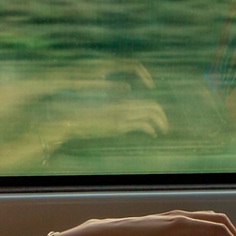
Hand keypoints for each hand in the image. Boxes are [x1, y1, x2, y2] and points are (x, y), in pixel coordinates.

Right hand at [45, 98, 168, 141]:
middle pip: (153, 106)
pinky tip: (152, 134)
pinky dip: (151, 129)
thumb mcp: (102, 115)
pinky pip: (142, 124)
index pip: (146, 102)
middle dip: (162, 117)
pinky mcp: (119, 124)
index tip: (158, 118)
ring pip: (151, 113)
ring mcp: (122, 114)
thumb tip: (122, 122)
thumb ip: (114, 115)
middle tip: (164, 126)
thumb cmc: (83, 119)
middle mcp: (124, 106)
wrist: (71, 120)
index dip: (156, 110)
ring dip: (161, 122)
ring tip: (163, 130)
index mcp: (120, 102)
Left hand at [56, 210, 235, 235]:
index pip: (218, 229)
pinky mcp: (169, 220)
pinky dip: (208, 231)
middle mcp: (180, 216)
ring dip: (222, 233)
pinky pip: (197, 221)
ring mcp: (175, 216)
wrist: (108, 234)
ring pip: (208, 219)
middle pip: (218, 220)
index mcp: (180, 225)